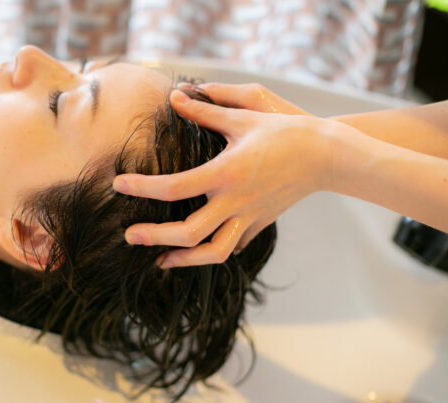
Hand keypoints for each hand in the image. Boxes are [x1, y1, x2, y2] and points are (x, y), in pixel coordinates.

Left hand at [113, 83, 337, 267]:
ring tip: (159, 260)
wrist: (328, 155)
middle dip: (155, 237)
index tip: (119, 186)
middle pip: (188, 233)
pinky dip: (212, 251)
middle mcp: (235, 201)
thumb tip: (175, 97)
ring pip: (213, 252)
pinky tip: (196, 250)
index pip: (174, 187)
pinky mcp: (260, 223)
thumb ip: (206, 110)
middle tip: (129, 235)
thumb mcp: (245, 115)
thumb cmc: (286, 130)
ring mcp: (249, 217)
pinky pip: (233, 245)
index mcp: (226, 173)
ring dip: (183, 260)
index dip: (142, 188)